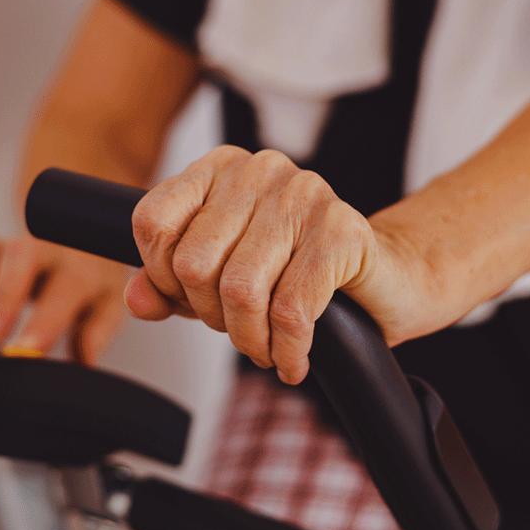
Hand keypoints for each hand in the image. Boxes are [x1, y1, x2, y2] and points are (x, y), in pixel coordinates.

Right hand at [0, 234, 129, 364]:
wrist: (74, 238)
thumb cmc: (87, 278)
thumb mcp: (104, 305)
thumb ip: (96, 332)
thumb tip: (84, 360)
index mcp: (80, 265)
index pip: (65, 289)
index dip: (44, 321)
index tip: (27, 347)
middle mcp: (44, 244)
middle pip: (19, 258)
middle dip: (0, 299)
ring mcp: (8, 238)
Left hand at [124, 146, 432, 383]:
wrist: (389, 277)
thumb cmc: (299, 272)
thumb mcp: (222, 278)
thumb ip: (170, 286)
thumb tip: (139, 300)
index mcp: (220, 169)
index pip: (153, 222)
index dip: (161, 277)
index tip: (190, 301)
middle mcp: (259, 171)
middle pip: (193, 264)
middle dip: (210, 317)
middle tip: (241, 331)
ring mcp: (304, 195)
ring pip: (240, 290)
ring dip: (250, 340)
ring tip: (266, 349)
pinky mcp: (342, 230)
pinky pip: (291, 309)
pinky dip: (287, 350)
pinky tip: (293, 359)